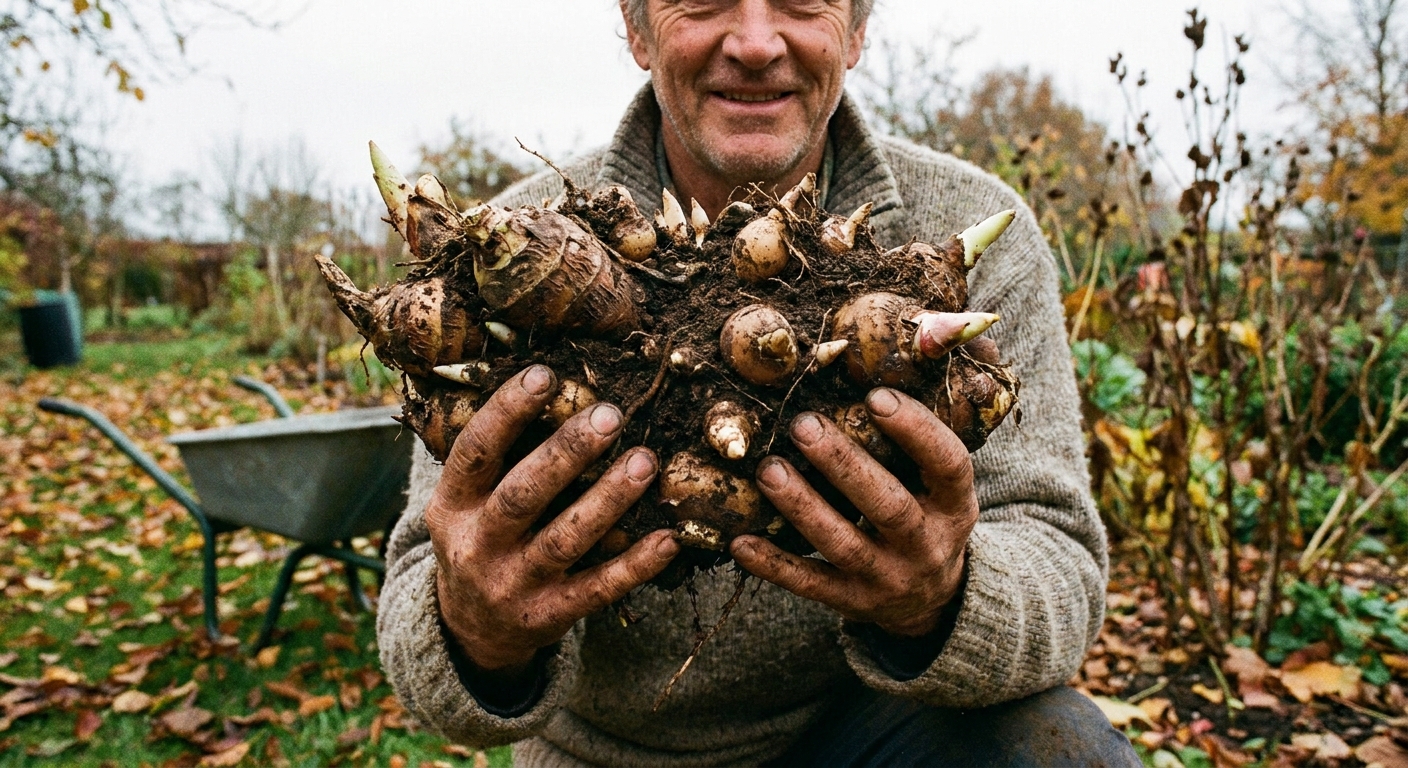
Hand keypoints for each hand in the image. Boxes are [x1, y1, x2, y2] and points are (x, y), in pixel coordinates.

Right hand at [426, 365, 680, 672]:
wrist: (471, 629)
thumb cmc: (482, 537)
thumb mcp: (465, 501)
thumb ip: (499, 456)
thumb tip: (552, 379)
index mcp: (451, 506)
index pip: (475, 452)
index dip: (506, 412)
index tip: (545, 375)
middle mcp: (477, 546)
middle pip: (522, 495)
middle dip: (567, 453)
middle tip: (610, 415)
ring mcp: (513, 586)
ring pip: (564, 540)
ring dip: (608, 500)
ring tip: (646, 461)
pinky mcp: (548, 617)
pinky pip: (597, 590)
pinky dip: (635, 566)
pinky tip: (667, 538)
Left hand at [730, 387, 976, 636]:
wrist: (933, 599)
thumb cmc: (930, 512)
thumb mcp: (949, 481)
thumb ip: (940, 422)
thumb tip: (958, 337)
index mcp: (956, 506)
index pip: (948, 465)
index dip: (916, 431)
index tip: (876, 395)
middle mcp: (927, 546)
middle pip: (888, 506)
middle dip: (844, 465)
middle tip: (803, 424)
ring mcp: (889, 580)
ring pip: (843, 545)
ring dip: (803, 507)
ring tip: (768, 469)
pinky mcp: (852, 603)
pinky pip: (810, 586)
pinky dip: (774, 565)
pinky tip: (740, 541)